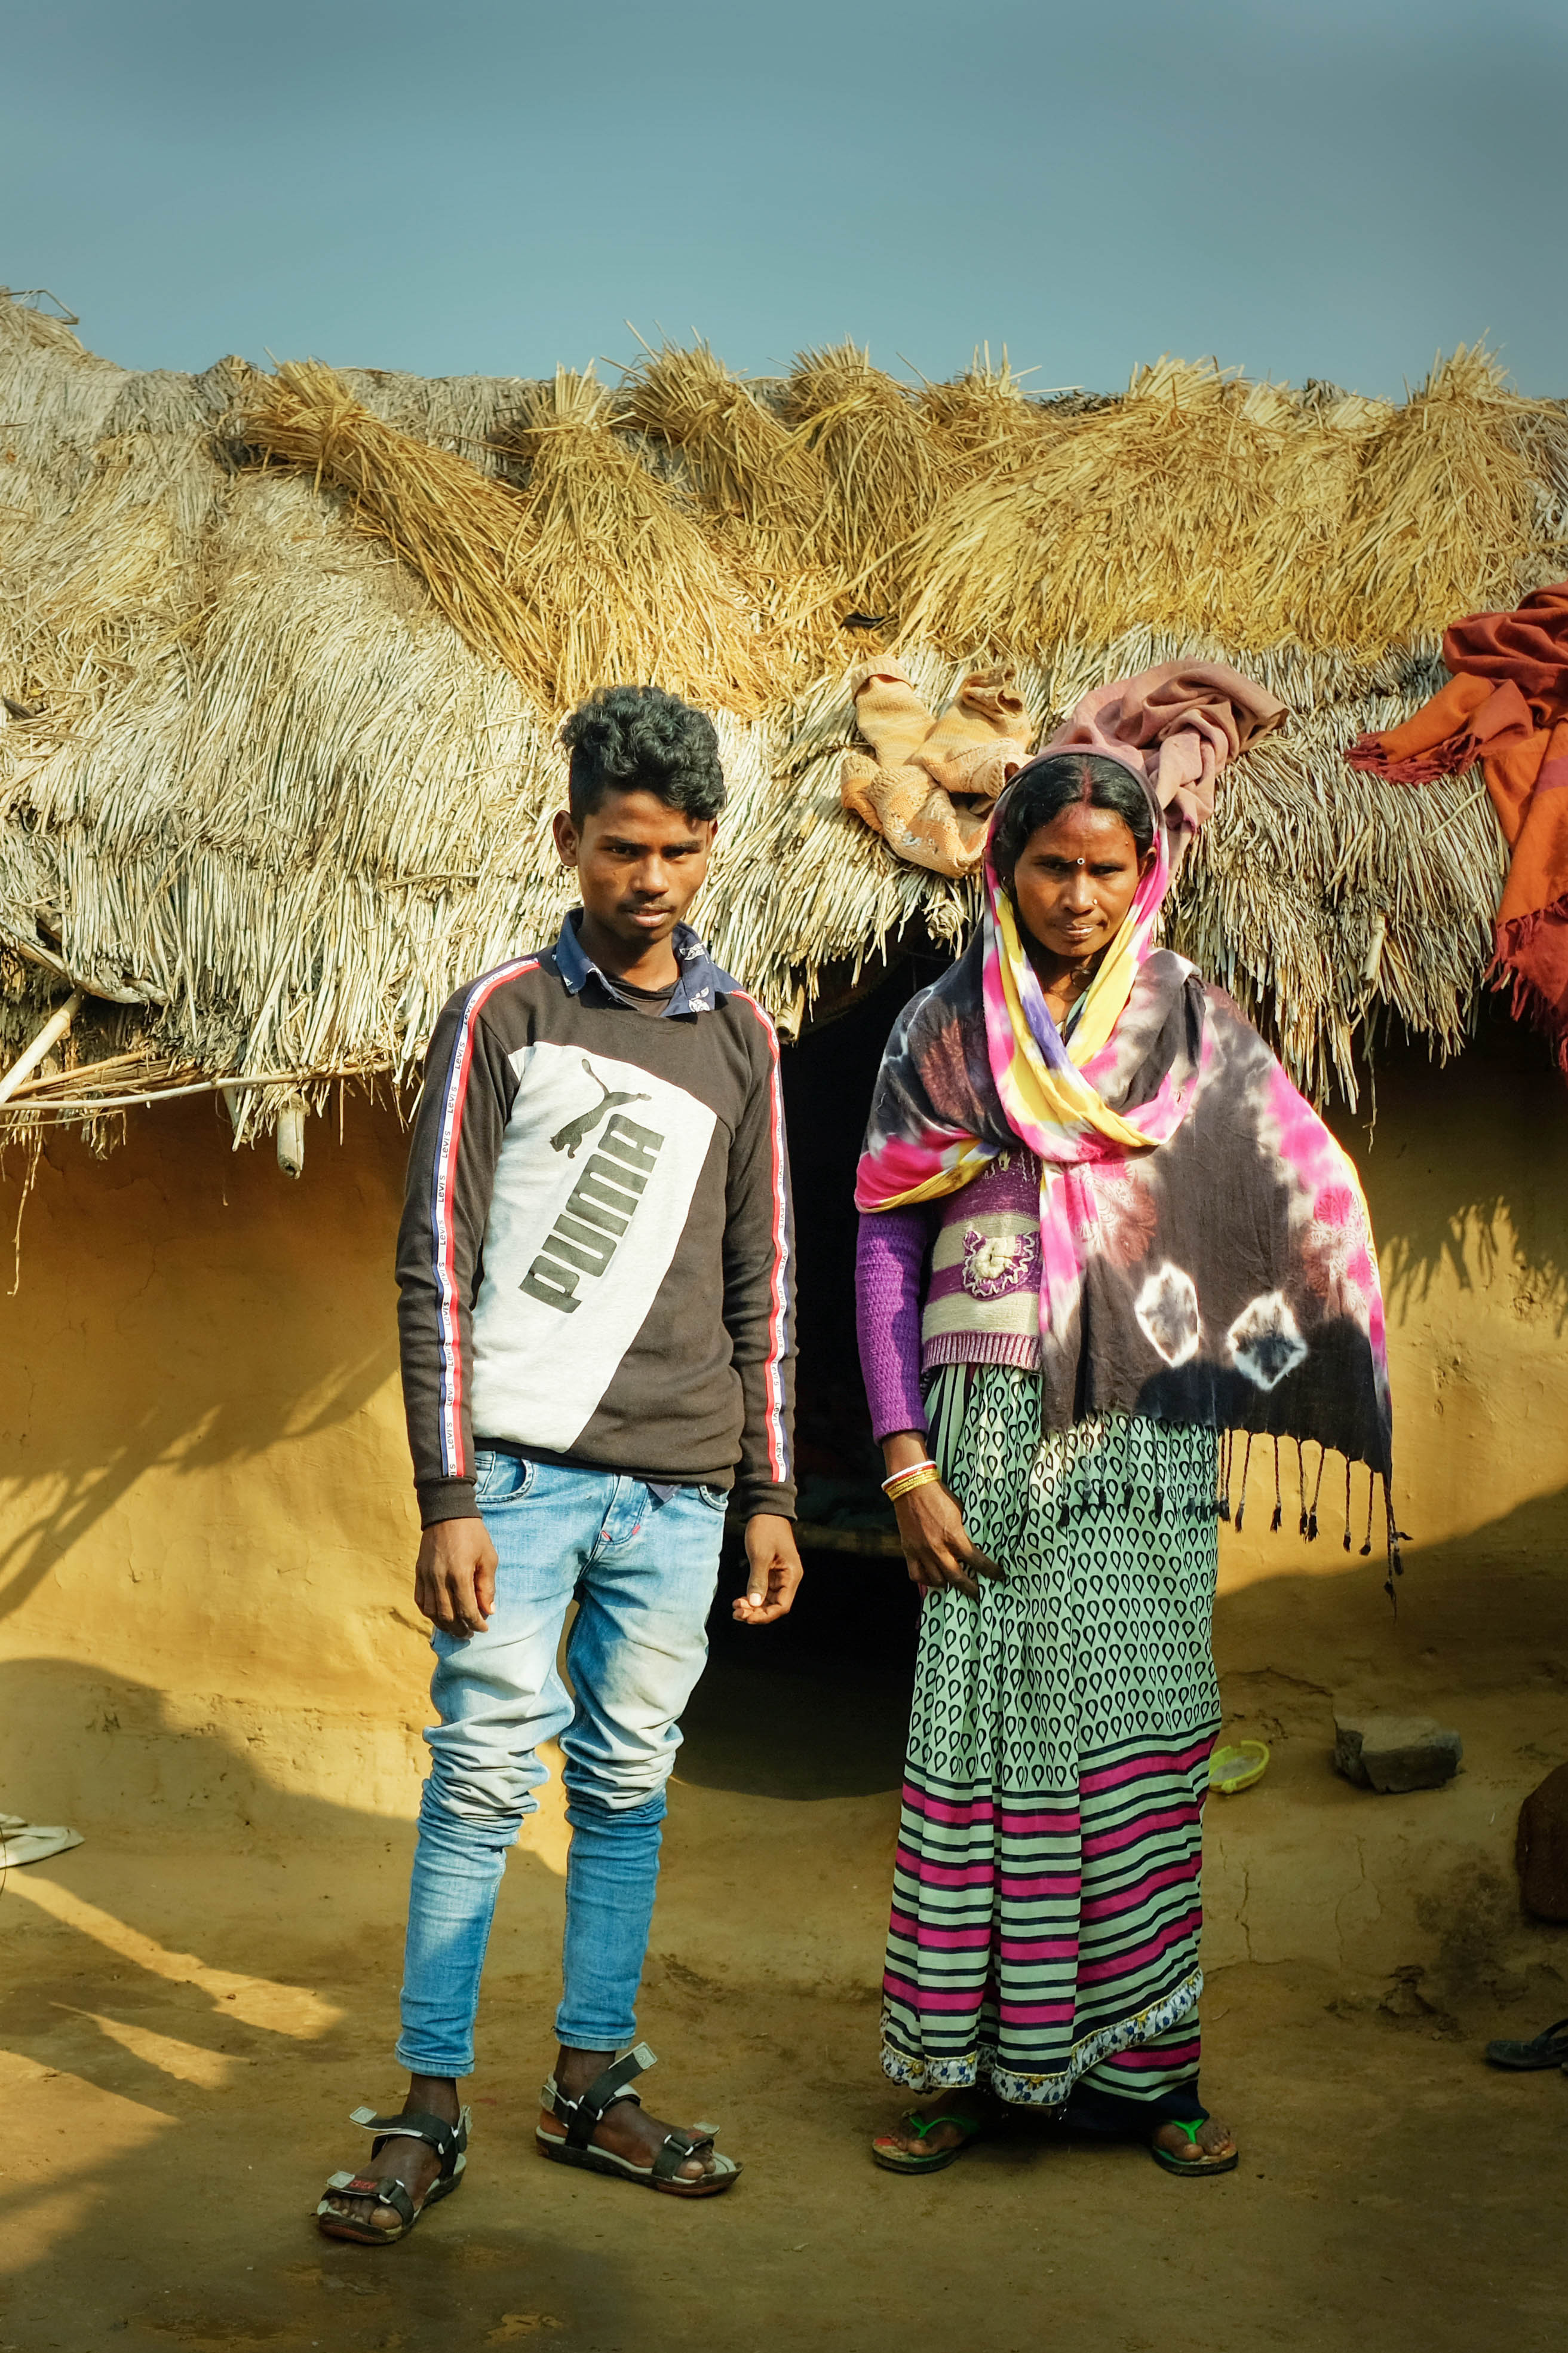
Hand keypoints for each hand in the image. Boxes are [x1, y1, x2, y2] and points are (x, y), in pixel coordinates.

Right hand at [415, 1516, 497, 1636]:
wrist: (447, 1513)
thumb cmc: (473, 1534)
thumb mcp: (488, 1557)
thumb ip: (487, 1586)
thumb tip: (488, 1611)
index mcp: (459, 1574)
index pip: (466, 1610)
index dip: (476, 1624)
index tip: (484, 1628)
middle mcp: (439, 1578)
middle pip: (447, 1616)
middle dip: (460, 1629)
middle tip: (470, 1633)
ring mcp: (426, 1576)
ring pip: (431, 1612)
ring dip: (444, 1625)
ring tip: (456, 1628)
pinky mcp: (418, 1573)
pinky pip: (420, 1601)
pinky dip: (430, 1613)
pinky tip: (440, 1616)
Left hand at [732, 1513, 803, 1624]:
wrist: (766, 1509)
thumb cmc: (766, 1529)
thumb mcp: (760, 1555)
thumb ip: (758, 1580)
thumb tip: (754, 1604)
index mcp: (791, 1575)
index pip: (781, 1606)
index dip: (764, 1615)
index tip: (746, 1616)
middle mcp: (788, 1578)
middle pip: (774, 1606)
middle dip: (756, 1612)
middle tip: (736, 1613)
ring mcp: (780, 1576)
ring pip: (768, 1600)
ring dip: (753, 1607)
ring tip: (736, 1607)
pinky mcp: (772, 1572)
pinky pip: (764, 1591)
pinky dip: (753, 1597)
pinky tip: (740, 1599)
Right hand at [880, 1434, 1003, 1598]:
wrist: (913, 1487)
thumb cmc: (940, 1496)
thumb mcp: (961, 1511)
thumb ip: (967, 1530)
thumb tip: (979, 1542)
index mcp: (954, 1536)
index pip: (976, 1561)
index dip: (990, 1571)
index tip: (998, 1576)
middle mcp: (937, 1548)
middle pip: (957, 1578)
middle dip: (971, 1589)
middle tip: (979, 1595)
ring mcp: (921, 1551)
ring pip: (936, 1580)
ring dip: (948, 1584)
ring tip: (955, 1583)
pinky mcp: (909, 1550)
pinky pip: (916, 1574)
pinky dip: (926, 1580)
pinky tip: (933, 1578)